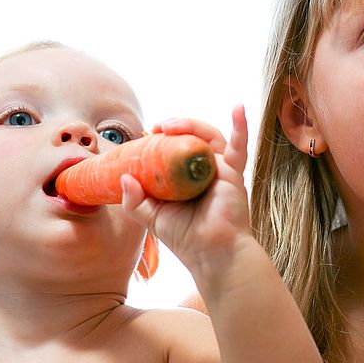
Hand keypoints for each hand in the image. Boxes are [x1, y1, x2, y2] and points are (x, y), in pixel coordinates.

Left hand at [119, 105, 250, 274]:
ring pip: (207, 136)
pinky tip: (238, 108)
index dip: (160, 139)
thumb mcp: (151, 218)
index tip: (145, 134)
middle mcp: (202, 170)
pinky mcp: (233, 173)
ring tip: (171, 126)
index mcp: (184, 177)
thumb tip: (122, 177)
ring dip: (191, 125)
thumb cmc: (186, 238)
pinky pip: (239, 146)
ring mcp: (219, 169)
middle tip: (156, 128)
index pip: (173, 149)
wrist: (211, 254)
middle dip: (175, 127)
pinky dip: (241, 126)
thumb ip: (134, 200)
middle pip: (190, 138)